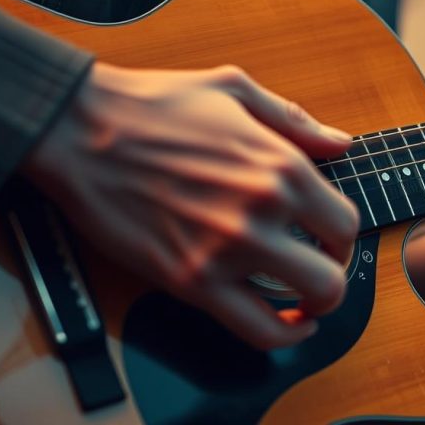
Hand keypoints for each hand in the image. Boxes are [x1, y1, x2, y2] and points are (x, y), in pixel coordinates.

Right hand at [22, 62, 358, 348]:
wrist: (79, 129)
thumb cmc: (154, 104)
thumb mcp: (236, 89)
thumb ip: (295, 120)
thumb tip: (339, 143)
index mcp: (282, 166)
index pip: (345, 222)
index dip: (343, 238)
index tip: (329, 239)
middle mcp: (264, 211)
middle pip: (334, 272)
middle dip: (335, 277)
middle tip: (317, 270)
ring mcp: (228, 250)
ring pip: (306, 303)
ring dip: (312, 307)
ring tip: (302, 301)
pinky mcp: (190, 280)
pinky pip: (257, 330)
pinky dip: (281, 335)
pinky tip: (284, 324)